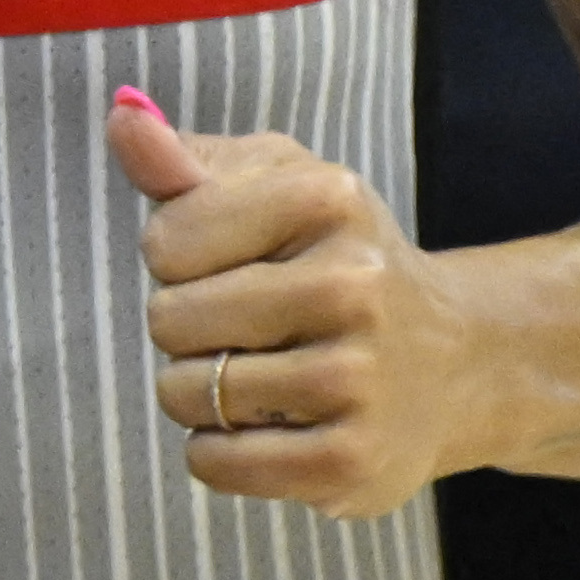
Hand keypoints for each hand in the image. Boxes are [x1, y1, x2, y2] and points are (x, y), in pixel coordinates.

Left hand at [107, 86, 478, 520]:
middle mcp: (351, 285)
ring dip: (202, 393)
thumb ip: (186, 161)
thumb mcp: (278, 188)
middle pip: (170, 321)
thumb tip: (122, 117)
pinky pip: (215, 462)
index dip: (179, 258)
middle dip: (188, 329)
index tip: (233, 263)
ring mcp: (356, 379)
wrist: (457, 360)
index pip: (166, 241)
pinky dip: (218, 450)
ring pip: (188, 394)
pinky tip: (269, 426)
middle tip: (249, 327)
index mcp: (328, 200)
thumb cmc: (338, 261)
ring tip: (262, 375)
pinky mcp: (350, 461)